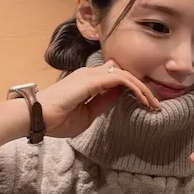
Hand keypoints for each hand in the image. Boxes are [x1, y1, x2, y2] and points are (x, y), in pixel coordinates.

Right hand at [38, 60, 160, 137]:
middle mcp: (90, 74)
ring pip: (125, 75)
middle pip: (123, 75)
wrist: (38, 118)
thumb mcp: (88, 114)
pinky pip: (120, 80)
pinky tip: (144, 100)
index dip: (133, 88)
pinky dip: (135, 88)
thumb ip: (103, 103)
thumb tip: (118, 95)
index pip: (115, 78)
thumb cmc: (57, 120)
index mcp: (87, 81)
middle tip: (156, 105)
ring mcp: (91, 75)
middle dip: (143, 89)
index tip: (147, 104)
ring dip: (142, 89)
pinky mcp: (92, 79)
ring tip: (154, 104)